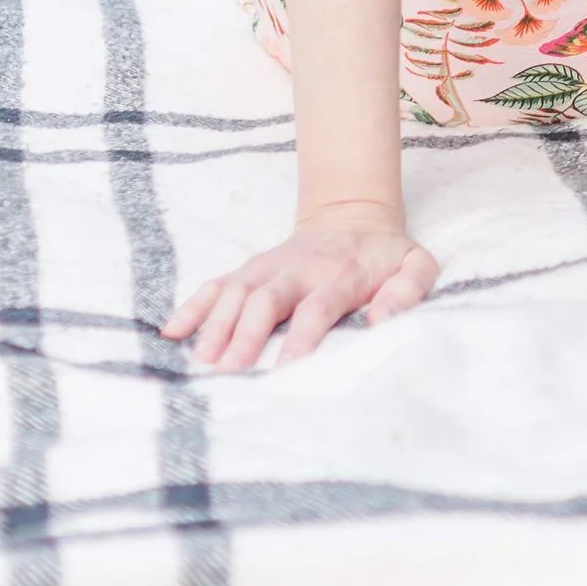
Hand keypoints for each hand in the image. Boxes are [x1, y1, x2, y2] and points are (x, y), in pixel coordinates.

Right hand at [163, 199, 436, 372]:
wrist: (352, 215)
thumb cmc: (384, 255)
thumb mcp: (415, 264)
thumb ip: (409, 289)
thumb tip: (382, 319)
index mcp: (342, 272)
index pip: (320, 304)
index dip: (304, 334)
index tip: (287, 367)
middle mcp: (300, 268)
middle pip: (269, 298)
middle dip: (248, 333)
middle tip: (230, 371)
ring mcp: (270, 266)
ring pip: (238, 291)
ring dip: (217, 323)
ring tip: (202, 359)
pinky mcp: (250, 270)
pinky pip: (217, 284)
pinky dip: (193, 306)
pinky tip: (171, 332)